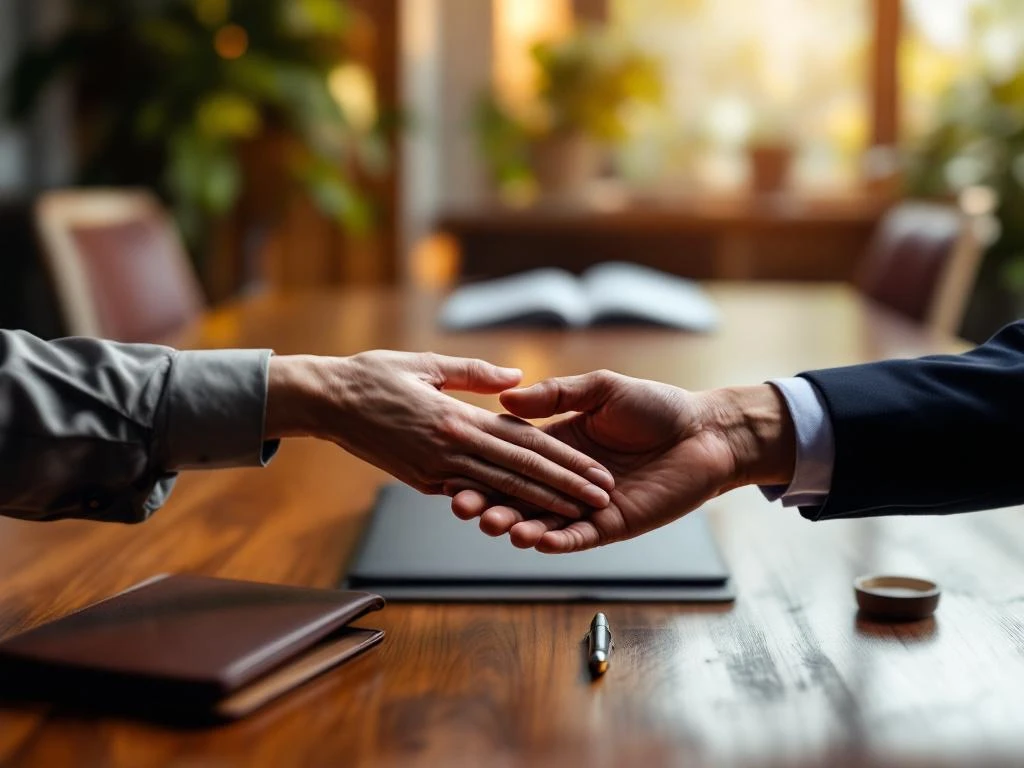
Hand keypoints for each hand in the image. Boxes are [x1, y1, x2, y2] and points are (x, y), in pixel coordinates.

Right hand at [265, 351, 614, 517]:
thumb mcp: (426, 362)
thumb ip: (474, 371)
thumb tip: (518, 379)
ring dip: (541, 505)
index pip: (523, 444)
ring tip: (578, 514)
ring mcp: (433, 471)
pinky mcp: (421, 481)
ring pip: (498, 491)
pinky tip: (528, 514)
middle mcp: (448, 450)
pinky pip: (468, 494)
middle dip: (565, 488)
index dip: (564, 461)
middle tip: (603, 499)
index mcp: (455, 418)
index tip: (596, 471)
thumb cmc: (373, 375)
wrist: (323, 402)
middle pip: (519, 473)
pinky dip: (501, 505)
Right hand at [449, 370, 794, 552]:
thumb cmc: (655, 407)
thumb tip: (507, 398)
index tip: (454, 471)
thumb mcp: (600, 389)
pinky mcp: (611, 526)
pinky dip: (556, 541)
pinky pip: (577, 537)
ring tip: (496, 525)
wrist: (704, 431)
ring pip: (541, 522)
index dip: (482, 467)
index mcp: (557, 445)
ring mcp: (586, 506)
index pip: (510, 460)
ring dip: (516, 526)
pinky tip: (534, 539)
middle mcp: (565, 479)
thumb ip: (556, 396)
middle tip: (463, 507)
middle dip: (489, 503)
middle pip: (516, 496)